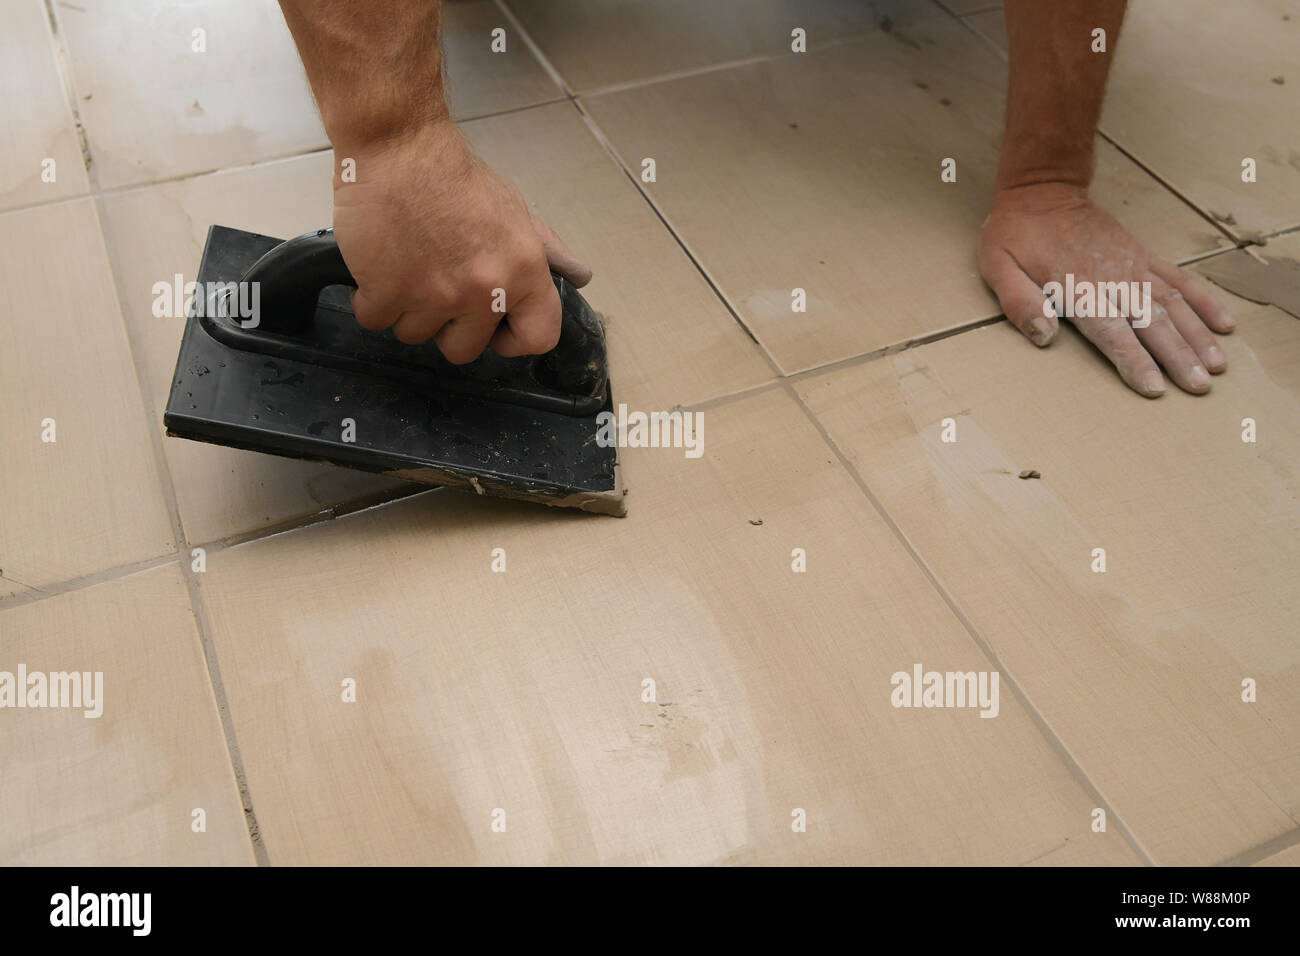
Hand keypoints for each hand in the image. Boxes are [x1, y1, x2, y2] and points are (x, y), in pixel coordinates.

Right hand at [332, 122, 591, 361]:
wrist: (398, 145)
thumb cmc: (454, 175)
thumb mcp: (513, 210)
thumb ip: (543, 250)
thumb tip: (578, 275)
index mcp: (523, 271)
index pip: (539, 337)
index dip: (514, 341)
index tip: (494, 331)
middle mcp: (485, 289)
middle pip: (464, 349)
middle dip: (446, 326)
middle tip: (433, 286)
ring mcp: (436, 295)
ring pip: (415, 334)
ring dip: (404, 308)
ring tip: (403, 264)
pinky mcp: (388, 293)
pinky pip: (374, 320)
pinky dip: (369, 299)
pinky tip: (376, 266)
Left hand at [978, 183, 1235, 396]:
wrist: (1042, 190)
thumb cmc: (1016, 234)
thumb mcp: (999, 267)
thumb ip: (1020, 303)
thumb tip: (1044, 336)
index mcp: (1077, 288)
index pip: (1111, 331)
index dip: (1134, 360)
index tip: (1155, 388)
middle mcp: (1113, 278)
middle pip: (1151, 322)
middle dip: (1177, 357)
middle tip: (1200, 388)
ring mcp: (1133, 265)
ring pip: (1173, 303)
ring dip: (1197, 335)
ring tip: (1218, 365)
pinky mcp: (1143, 256)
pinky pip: (1179, 279)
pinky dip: (1203, 301)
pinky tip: (1224, 323)